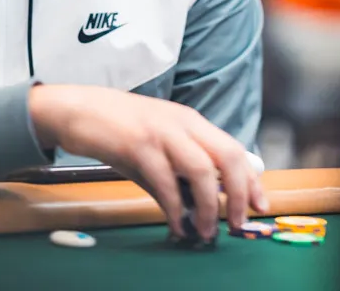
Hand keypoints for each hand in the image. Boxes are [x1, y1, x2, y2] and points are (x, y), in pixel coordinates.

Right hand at [29, 85, 268, 239]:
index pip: (233, 149)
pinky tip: (176, 225)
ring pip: (202, 171)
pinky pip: (165, 182)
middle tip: (238, 224)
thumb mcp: (158, 145)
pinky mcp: (138, 145)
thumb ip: (180, 171)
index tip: (260, 206)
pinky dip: (175, 209)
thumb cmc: (119, 129)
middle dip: (239, 195)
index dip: (251, 180)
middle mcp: (182, 123)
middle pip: (227, 157)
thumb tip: (202, 207)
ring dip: (210, 207)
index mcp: (191, 121)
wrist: (78, 109)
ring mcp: (161, 132)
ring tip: (207, 231)